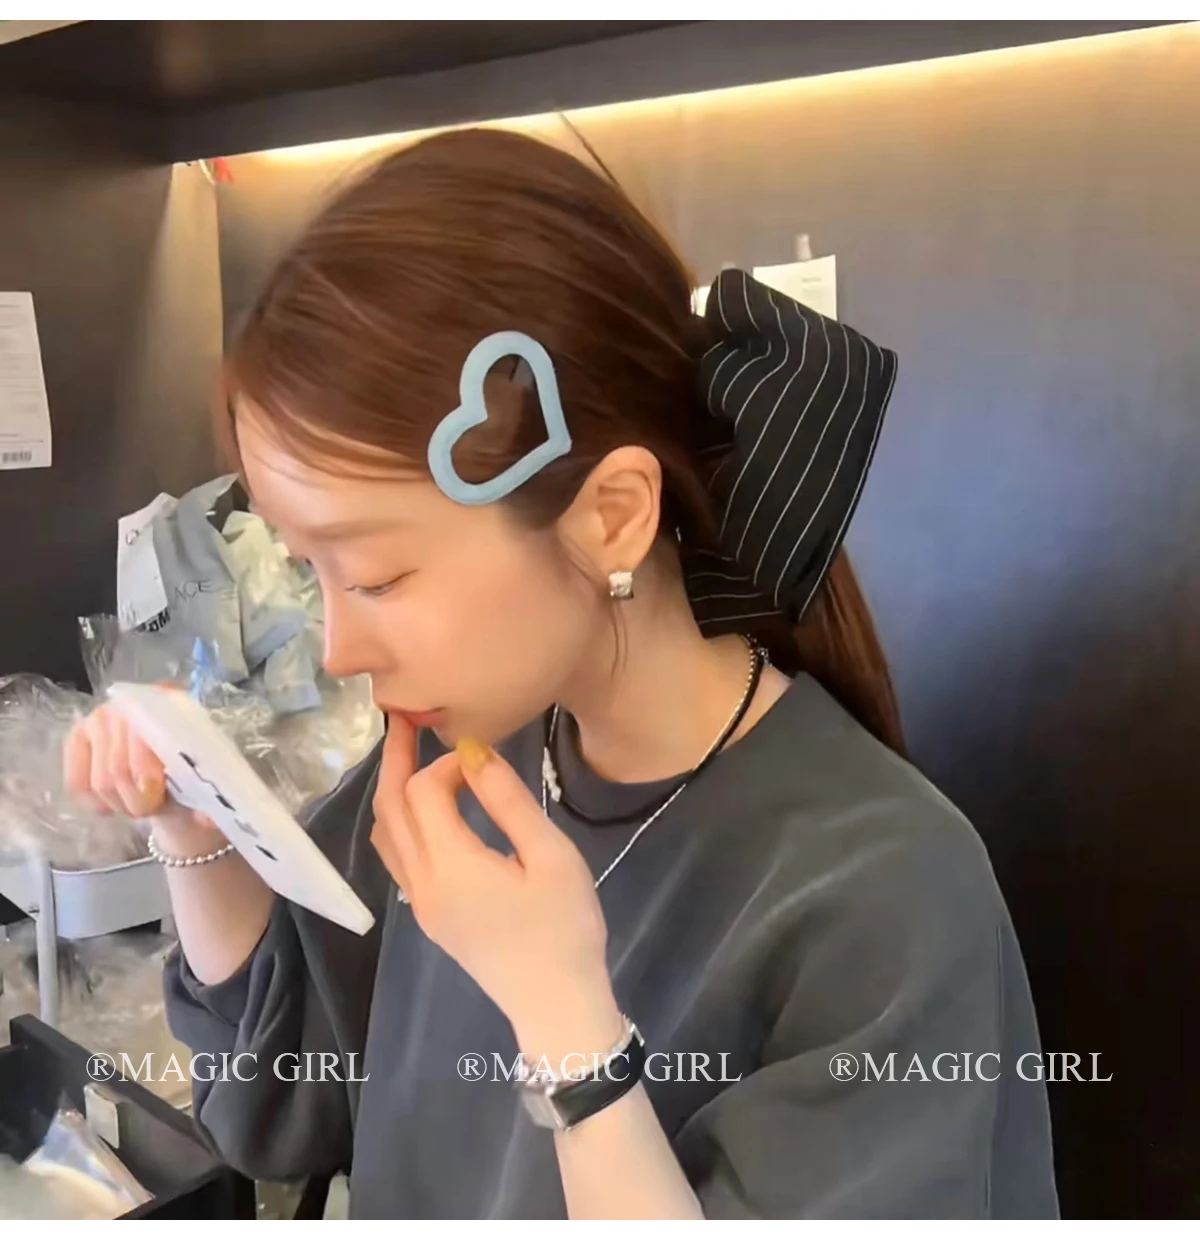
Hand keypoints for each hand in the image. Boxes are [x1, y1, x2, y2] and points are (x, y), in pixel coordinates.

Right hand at [63, 704, 224, 852]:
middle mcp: (131, 703)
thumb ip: (210, 799)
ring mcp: (100, 717)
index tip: (161, 797)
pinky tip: (115, 801)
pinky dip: (98, 803)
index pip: (145, 746)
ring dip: (121, 803)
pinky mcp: (78, 736)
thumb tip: (208, 818)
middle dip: (137, 801)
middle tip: (152, 804)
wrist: (173, 787)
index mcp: (172, 703)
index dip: (151, 781)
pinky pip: (78, 784)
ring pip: (100, 782)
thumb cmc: (189, 780)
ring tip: (138, 801)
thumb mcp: (205, 788)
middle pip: (119, 770)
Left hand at [372, 717, 623, 1069]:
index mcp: (450, 864)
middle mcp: (422, 882)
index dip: (443, 762)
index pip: (421, 791)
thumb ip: (507, 799)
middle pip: (389, 809)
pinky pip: (398, 859)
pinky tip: (427, 811)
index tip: (482, 755)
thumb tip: (472, 749)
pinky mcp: (430, 917)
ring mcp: (420, 904)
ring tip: (411, 758)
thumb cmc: (564, 928)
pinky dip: (401, 823)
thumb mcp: (550, 856)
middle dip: (396, 761)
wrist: (557, 1005)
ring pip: (386, 836)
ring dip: (394, 792)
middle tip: (407, 721)